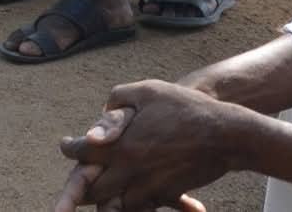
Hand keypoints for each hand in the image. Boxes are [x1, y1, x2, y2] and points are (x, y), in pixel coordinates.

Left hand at [57, 81, 236, 210]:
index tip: (66, 145)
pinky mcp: (163, 196)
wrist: (225, 135)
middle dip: (77, 186)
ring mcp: (146, 187)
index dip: (69, 148)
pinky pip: (137, 209)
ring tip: (95, 192)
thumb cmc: (185, 108)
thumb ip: (117, 101)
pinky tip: (123, 200)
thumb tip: (100, 115)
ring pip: (112, 205)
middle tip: (75, 180)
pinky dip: (127, 207)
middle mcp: (128, 170)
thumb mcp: (147, 90)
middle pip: (91, 189)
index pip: (81, 152)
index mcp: (119, 144)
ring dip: (101, 200)